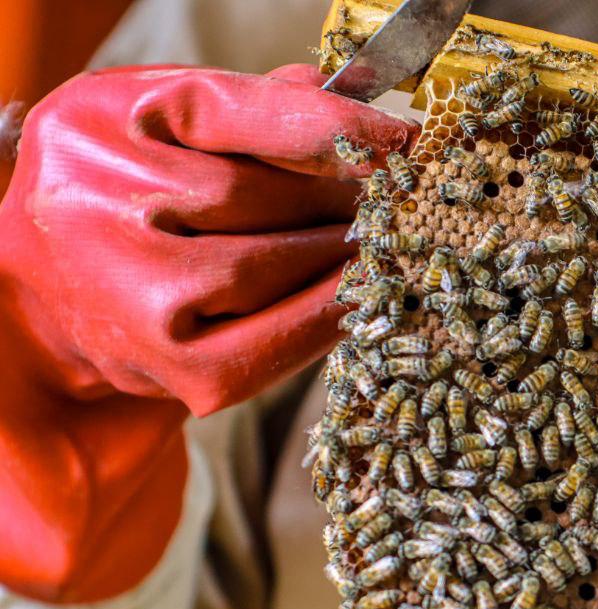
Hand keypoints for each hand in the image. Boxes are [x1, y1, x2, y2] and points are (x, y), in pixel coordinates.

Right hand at [0, 65, 415, 601]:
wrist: (54, 296)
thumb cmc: (126, 197)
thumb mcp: (165, 131)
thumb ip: (251, 112)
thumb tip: (360, 120)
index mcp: (96, 126)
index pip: (233, 114)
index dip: (332, 125)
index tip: (402, 138)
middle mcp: (95, 205)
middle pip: (258, 197)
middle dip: (339, 197)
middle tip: (395, 201)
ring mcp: (130, 293)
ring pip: (269, 269)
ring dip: (338, 256)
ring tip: (379, 244)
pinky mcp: (173, 365)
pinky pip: (273, 342)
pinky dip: (324, 317)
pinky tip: (355, 297)